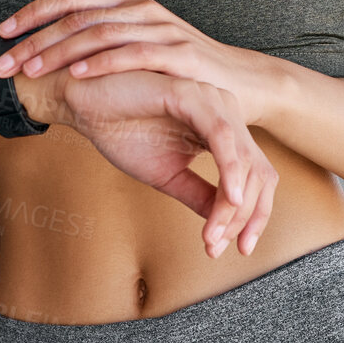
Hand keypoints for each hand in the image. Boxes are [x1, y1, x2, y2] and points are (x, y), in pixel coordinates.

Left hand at [0, 0, 289, 125]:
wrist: (245, 85)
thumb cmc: (186, 73)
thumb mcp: (139, 50)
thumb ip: (104, 45)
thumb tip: (57, 54)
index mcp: (126, 3)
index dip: (32, 12)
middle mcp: (140, 7)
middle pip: (75, 16)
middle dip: (33, 39)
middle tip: (2, 64)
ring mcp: (160, 27)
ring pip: (98, 33)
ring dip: (59, 52)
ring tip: (30, 71)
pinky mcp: (179, 53)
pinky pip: (134, 54)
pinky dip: (103, 63)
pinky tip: (78, 76)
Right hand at [31, 66, 277, 258]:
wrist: (83, 104)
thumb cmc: (122, 131)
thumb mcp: (168, 175)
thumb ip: (200, 195)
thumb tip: (226, 228)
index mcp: (223, 130)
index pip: (257, 177)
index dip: (256, 215)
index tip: (241, 249)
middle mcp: (225, 113)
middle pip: (260, 172)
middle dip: (246, 216)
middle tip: (218, 246)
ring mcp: (211, 100)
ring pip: (245, 159)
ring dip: (234, 203)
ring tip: (214, 234)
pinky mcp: (190, 94)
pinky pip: (222, 136)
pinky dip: (229, 170)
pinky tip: (229, 197)